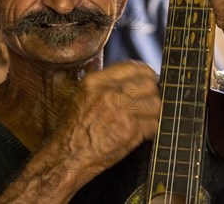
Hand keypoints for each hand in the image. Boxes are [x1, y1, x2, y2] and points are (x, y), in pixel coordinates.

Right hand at [58, 60, 159, 175]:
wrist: (68, 156)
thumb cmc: (75, 128)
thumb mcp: (83, 94)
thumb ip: (106, 82)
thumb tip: (134, 76)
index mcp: (96, 81)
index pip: (134, 66)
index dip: (145, 74)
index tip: (146, 81)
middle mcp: (108, 93)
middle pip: (148, 83)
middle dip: (150, 93)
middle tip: (145, 102)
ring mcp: (121, 111)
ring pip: (155, 103)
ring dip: (151, 113)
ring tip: (141, 119)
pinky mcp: (130, 131)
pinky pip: (153, 124)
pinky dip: (149, 130)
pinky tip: (137, 132)